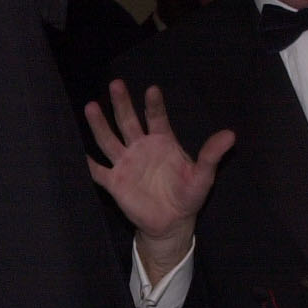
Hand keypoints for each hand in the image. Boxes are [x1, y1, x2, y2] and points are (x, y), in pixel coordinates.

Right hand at [85, 81, 233, 277]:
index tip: (152, 90)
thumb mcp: (203, 176)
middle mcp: (141, 147)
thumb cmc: (188, 196)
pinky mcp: (114, 182)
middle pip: (128, 121)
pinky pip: (98, 171)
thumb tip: (231, 135)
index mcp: (162, 142)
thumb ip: (211, 155)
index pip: (157, 117)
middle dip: (122, 103)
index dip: (154, 105)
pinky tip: (76, 150)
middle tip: (116, 84)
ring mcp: (126, 163)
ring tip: (91, 106)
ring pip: (109, 140)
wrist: (171, 223)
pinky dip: (87, 162)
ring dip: (100, 124)